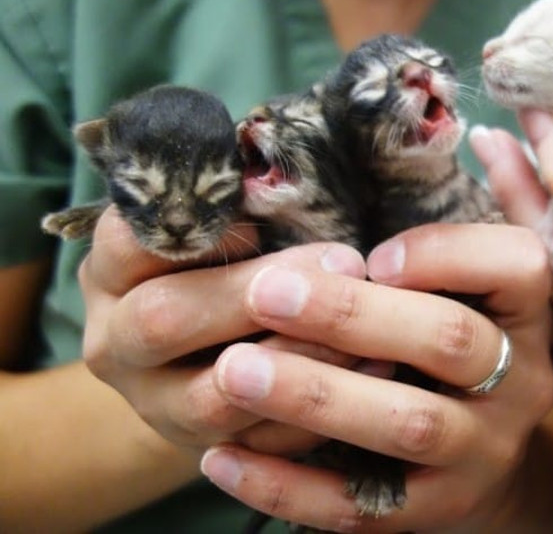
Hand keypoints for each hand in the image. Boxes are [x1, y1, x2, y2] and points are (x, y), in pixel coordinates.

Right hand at [81, 206, 364, 454]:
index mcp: (113, 271)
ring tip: (368, 327)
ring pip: (214, 397)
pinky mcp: (203, 450)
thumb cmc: (222, 267)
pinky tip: (374, 371)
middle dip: (257, 292)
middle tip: (344, 259)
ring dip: (298, 359)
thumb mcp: (215, 229)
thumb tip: (283, 167)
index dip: (198, 227)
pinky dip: (319, 413)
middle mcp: (116, 341)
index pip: (130, 240)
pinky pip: (260, 442)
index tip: (261, 216)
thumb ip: (237, 204)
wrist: (199, 362)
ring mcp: (154, 404)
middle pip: (165, 319)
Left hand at [198, 222, 552, 531]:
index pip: (516, 265)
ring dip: (318, 395)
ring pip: (407, 424)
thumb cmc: (472, 339)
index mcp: (530, 311)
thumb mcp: (490, 281)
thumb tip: (493, 135)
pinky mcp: (438, 510)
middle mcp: (520, 380)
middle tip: (264, 292)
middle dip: (355, 315)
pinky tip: (223, 458)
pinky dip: (290, 485)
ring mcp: (484, 451)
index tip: (370, 253)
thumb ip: (492, 210)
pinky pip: (364, 506)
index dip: (444, 253)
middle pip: (451, 342)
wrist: (490, 460)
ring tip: (233, 369)